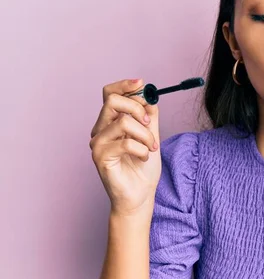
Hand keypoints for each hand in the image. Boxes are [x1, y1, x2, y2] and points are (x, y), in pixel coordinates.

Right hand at [89, 79, 161, 217]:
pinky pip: (125, 142)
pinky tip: (143, 157)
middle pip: (112, 100)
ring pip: (122, 121)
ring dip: (145, 134)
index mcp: (111, 122)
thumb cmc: (143, 167)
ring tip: (151, 147)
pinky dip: (141, 148)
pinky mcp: (100, 157)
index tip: (142, 84)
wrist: (140, 194)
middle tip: (149, 123)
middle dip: (137, 108)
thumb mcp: (151, 135)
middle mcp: (100, 129)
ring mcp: (97, 143)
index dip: (125, 86)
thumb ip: (149, 116)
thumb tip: (149, 97)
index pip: (110, 94)